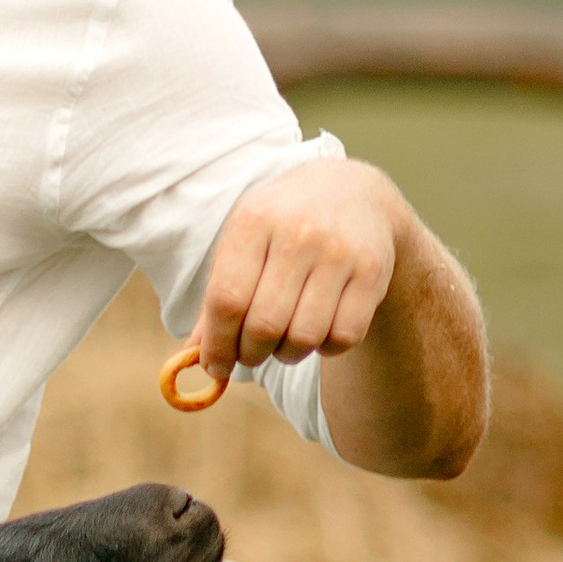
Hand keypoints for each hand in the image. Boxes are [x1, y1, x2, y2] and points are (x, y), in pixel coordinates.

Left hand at [189, 156, 405, 379]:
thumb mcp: (242, 248)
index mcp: (255, 221)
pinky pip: (343, 338)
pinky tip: (320, 328)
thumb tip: (190, 359)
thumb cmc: (281, 231)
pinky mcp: (373, 271)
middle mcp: (298, 232)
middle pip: (264, 326)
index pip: (227, 301)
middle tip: (252, 352)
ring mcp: (339, 251)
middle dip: (251, 354)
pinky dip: (326, 348)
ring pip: (303, 338)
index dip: (217, 345)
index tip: (216, 367)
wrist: (354, 194)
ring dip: (288, 354)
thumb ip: (215, 301)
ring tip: (285, 338)